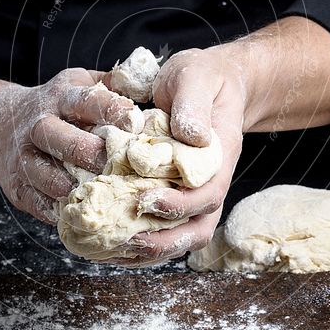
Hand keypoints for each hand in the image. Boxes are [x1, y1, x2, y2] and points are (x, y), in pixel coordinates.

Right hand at [0, 68, 141, 223]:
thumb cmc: (57, 106)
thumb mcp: (80, 83)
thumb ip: (113, 84)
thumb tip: (151, 83)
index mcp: (62, 97)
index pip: (86, 101)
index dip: (111, 110)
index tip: (134, 123)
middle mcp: (39, 124)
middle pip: (61, 138)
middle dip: (88, 152)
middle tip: (115, 164)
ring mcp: (24, 156)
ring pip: (44, 173)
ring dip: (70, 185)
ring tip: (95, 194)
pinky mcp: (17, 184)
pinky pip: (35, 200)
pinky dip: (55, 209)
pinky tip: (77, 213)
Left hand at [120, 47, 247, 265]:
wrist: (209, 83)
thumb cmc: (202, 79)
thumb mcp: (197, 79)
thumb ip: (193, 104)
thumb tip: (192, 136)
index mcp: (219, 156)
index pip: (208, 193)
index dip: (180, 205)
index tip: (146, 200)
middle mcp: (210, 181)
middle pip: (198, 228)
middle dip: (164, 241)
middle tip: (127, 239)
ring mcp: (193, 192)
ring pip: (181, 236)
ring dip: (149, 250)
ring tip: (112, 249)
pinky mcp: (174, 194)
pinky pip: (163, 228)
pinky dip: (139, 241)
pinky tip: (110, 242)